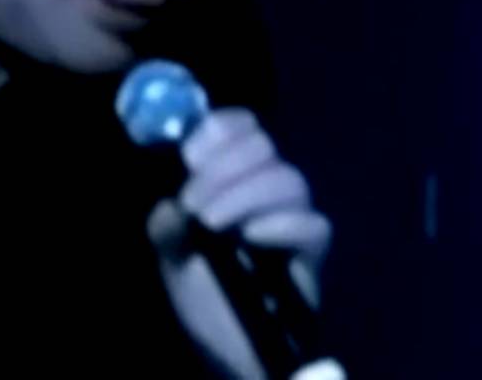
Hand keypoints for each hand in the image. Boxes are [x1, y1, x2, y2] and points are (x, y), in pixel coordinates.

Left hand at [148, 109, 331, 378]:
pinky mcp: (311, 254)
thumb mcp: (174, 260)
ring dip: (246, 193)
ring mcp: (292, 220)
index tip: (191, 153)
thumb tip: (169, 206)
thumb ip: (168, 228)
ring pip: (288, 180)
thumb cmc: (205, 300)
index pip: (241, 128)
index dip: (220, 130)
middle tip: (195, 203)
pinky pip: (313, 226)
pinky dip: (283, 223)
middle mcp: (267, 191)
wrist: (231, 354)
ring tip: (213, 224)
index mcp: (234, 180)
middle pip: (264, 147)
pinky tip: (251, 236)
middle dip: (225, 166)